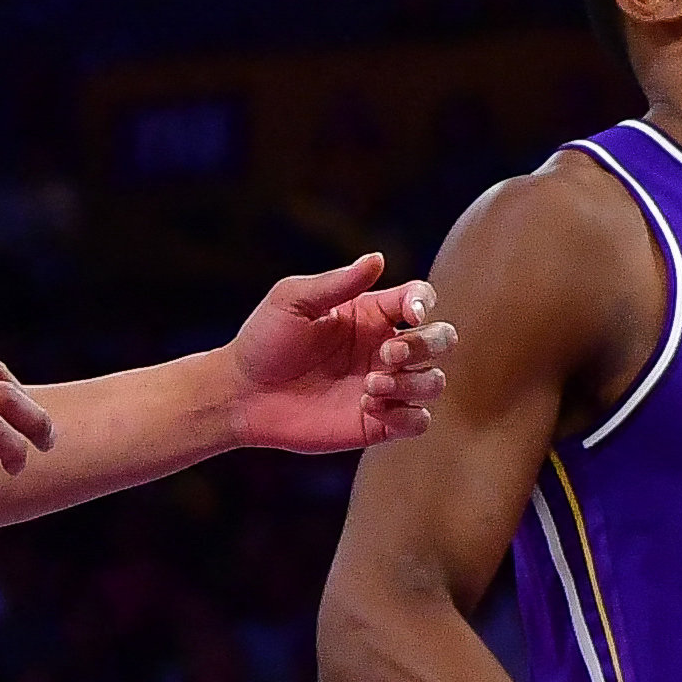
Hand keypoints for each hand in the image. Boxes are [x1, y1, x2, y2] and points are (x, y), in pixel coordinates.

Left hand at [222, 258, 446, 458]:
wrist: (240, 395)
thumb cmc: (263, 341)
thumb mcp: (293, 300)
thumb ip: (338, 283)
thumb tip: (378, 257)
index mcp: (372, 314)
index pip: (421, 299)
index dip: (425, 304)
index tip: (410, 314)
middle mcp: (385, 348)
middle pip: (442, 339)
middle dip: (426, 345)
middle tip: (385, 354)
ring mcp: (384, 386)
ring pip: (435, 382)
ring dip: (413, 383)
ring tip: (369, 387)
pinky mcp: (378, 423)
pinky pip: (418, 422)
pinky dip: (406, 415)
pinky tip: (369, 408)